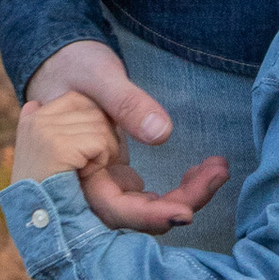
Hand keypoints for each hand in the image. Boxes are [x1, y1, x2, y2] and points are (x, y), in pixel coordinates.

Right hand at [22, 37, 227, 232]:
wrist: (60, 64)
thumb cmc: (72, 65)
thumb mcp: (99, 75)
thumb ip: (125, 102)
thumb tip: (161, 134)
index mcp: (59, 161)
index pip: (107, 206)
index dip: (146, 215)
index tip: (186, 213)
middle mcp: (73, 181)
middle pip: (126, 214)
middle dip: (175, 204)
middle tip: (219, 173)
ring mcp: (92, 180)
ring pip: (137, 208)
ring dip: (180, 197)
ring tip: (218, 169)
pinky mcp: (108, 174)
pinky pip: (139, 196)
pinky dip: (171, 189)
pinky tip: (198, 172)